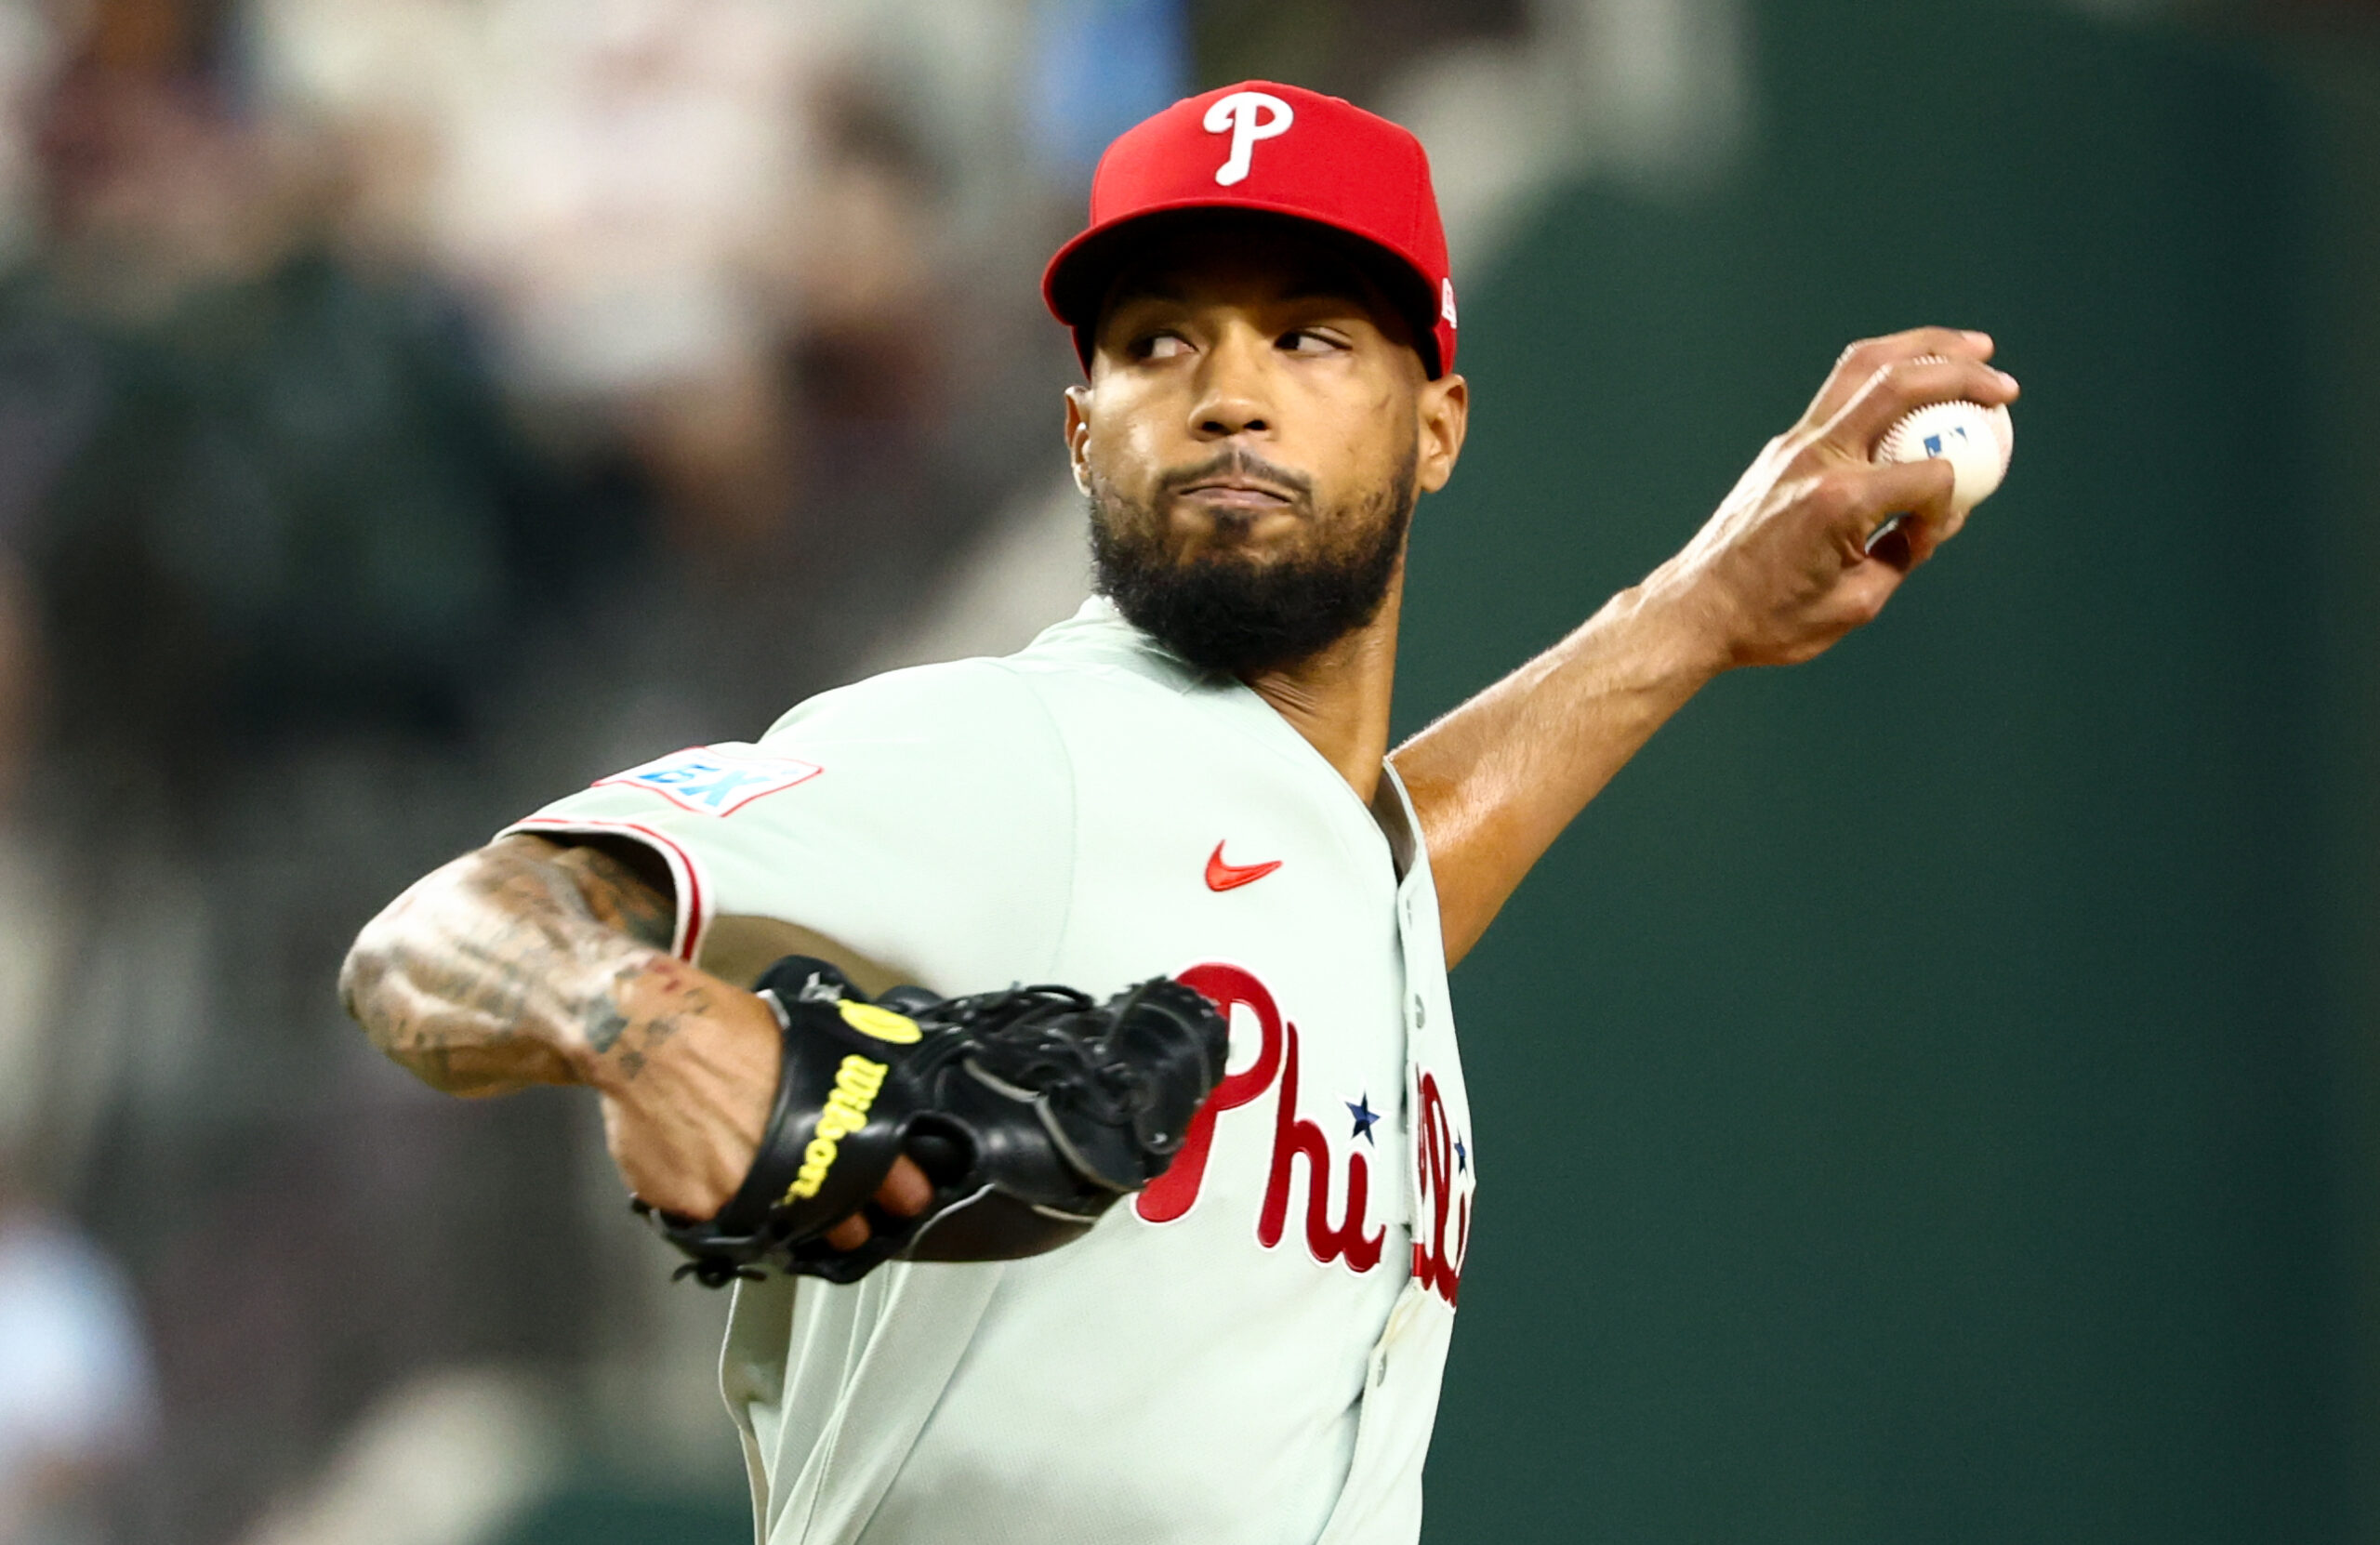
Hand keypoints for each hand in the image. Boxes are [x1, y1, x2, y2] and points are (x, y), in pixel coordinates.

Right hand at [589, 957, 929, 1248]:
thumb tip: (861, 1105)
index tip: (906, 1199)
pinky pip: (714, 1218)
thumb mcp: (809, 1046)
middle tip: (844, 1216)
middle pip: (836, 1221)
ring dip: (781, 1219)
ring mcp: (740, 1198)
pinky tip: (714, 1175)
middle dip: (844, 1220)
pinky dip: (718, 1202)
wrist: (649, 1033)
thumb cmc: (725, 1027)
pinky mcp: (691, 1209)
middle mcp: (791, 1173)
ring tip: (774, 1197)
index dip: (900, 1190)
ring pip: (774, 1228)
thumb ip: (839, 1089)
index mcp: (830, 1126)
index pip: (887, 1176)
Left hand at [1654, 327, 2018, 669]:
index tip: (1932, 535)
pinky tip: (1915, 373)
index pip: (1928, 475)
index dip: (1949, 504)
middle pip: (1898, 385)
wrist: (1695, 610)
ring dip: (1922, 348)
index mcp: (1837, 502)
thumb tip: (1939, 514)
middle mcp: (1815, 459)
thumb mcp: (1855, 603)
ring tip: (1972, 347)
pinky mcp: (1784, 446)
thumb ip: (1905, 553)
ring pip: (1863, 367)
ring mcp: (1793, 445)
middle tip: (2005, 385)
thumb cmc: (1771, 620)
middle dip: (1960, 375)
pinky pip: (1842, 390)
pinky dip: (1885, 372)